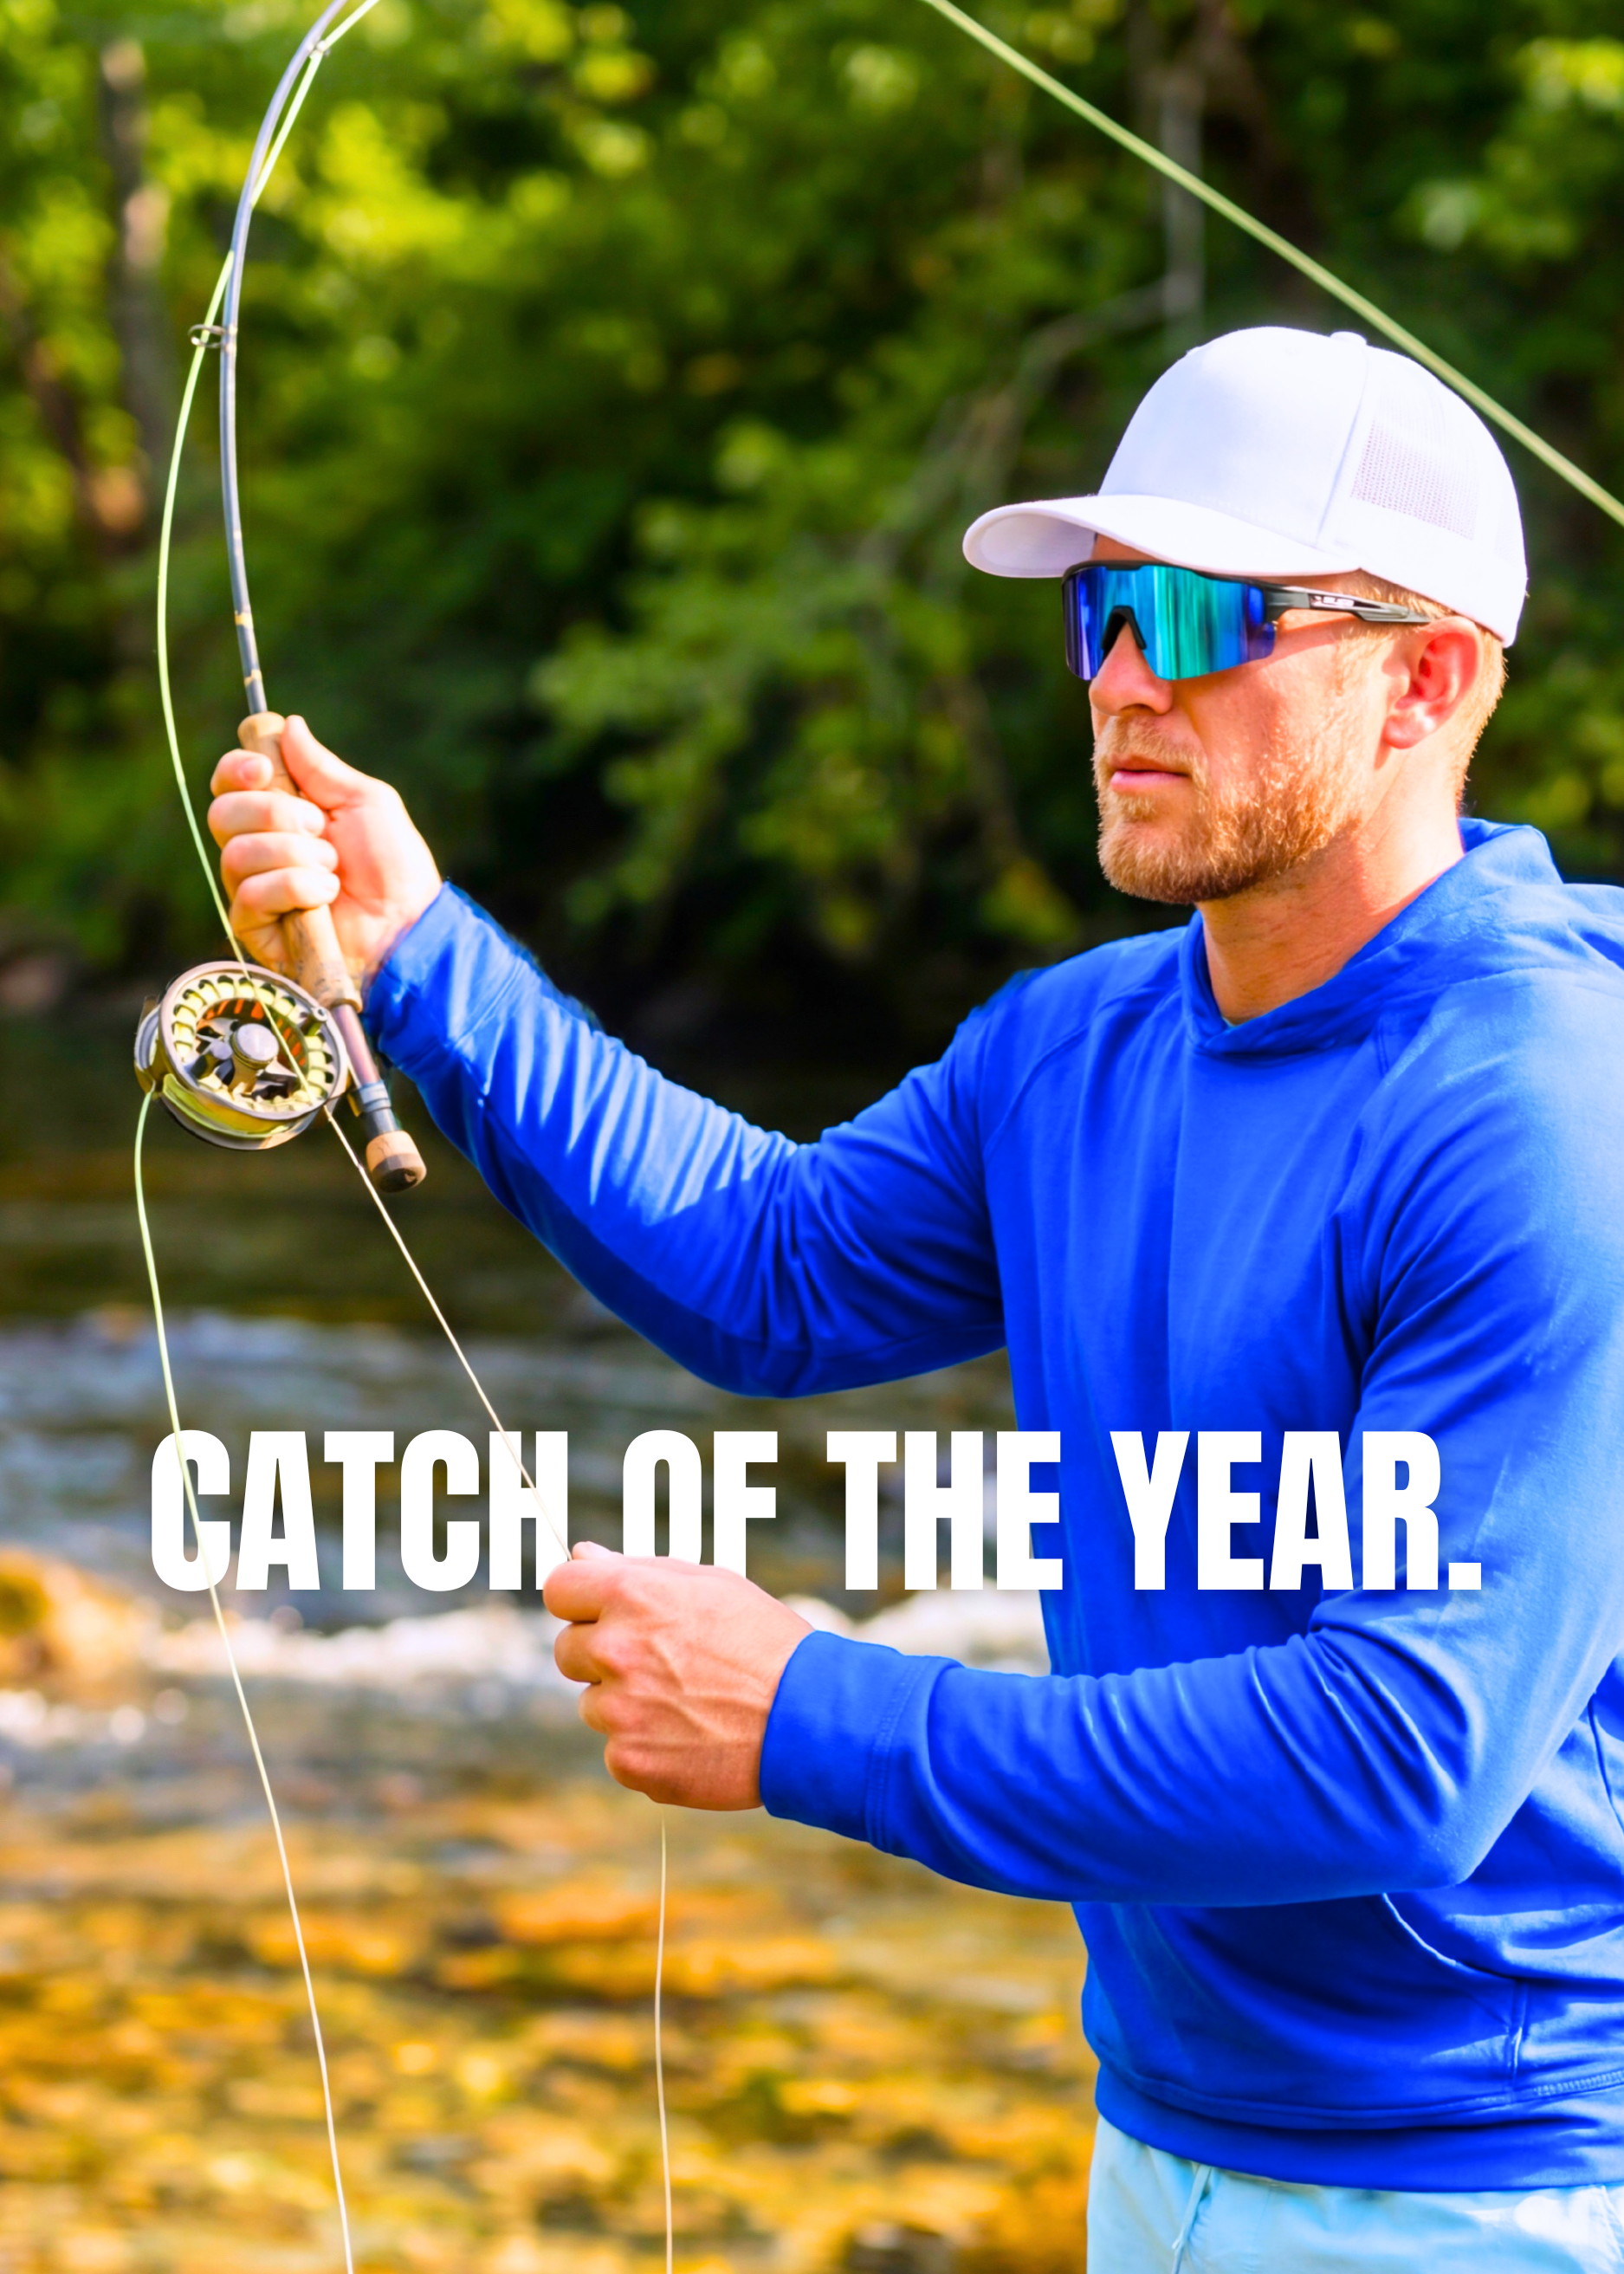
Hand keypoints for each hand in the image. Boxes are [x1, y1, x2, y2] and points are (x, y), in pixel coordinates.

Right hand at [208, 716, 441, 984]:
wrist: (407, 923)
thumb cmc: (394, 866)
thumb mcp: (366, 803)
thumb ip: (322, 767)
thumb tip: (288, 725)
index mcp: (280, 815)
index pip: (229, 784)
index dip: (237, 770)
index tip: (264, 770)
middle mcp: (259, 849)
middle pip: (223, 813)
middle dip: (275, 813)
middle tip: (319, 828)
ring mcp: (254, 889)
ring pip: (238, 852)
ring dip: (295, 855)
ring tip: (333, 870)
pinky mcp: (255, 928)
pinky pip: (252, 893)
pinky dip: (296, 888)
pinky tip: (325, 898)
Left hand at [544, 1543, 811, 1808]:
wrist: (809, 1718)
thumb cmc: (764, 1641)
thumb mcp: (710, 1585)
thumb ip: (638, 1570)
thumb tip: (582, 1554)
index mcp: (631, 1595)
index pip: (559, 1588)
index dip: (580, 1599)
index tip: (598, 1611)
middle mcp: (615, 1649)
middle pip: (567, 1650)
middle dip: (601, 1654)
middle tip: (660, 1663)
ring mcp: (618, 1711)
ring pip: (593, 1704)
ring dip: (625, 1704)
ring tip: (687, 1703)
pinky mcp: (629, 1761)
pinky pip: (617, 1751)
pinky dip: (646, 1747)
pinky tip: (691, 1737)